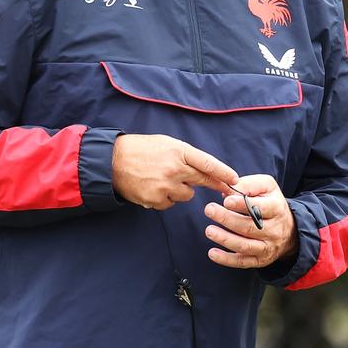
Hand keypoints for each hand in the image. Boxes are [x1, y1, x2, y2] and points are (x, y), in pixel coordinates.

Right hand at [111, 134, 237, 209]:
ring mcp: (165, 186)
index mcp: (178, 151)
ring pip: (187, 195)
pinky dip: (166, 198)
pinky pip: (170, 203)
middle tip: (225, 189)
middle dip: (214, 185)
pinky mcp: (155, 200)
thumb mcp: (167, 144)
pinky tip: (153, 188)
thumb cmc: (142, 150)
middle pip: (202, 180)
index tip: (235, 180)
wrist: (112, 161)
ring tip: (163, 179)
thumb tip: (206, 170)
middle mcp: (174, 168)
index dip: (223, 172)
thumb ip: (186, 156)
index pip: (207, 163)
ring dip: (181, 190)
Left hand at [204, 174, 297, 268]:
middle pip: (249, 227)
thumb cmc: (271, 203)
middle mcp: (274, 230)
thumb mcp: (267, 187)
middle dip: (227, 219)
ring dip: (225, 239)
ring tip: (209, 230)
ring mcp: (267, 247)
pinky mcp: (259, 260)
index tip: (226, 200)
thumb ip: (249, 185)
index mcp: (277, 209)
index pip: (261, 208)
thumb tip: (228, 192)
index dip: (243, 204)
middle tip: (210, 210)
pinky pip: (242, 262)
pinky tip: (212, 253)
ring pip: (245, 246)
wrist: (290, 231)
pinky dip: (226, 259)